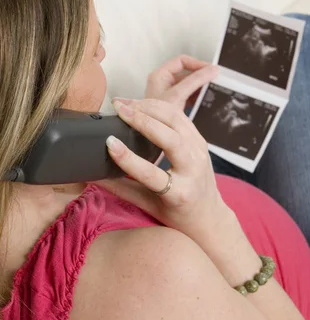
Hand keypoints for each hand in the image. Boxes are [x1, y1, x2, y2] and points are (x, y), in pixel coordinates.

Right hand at [98, 98, 229, 242]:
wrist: (208, 215)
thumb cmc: (176, 214)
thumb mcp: (146, 205)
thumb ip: (119, 189)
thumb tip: (90, 175)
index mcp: (179, 193)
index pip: (151, 173)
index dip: (128, 158)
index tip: (109, 143)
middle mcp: (193, 169)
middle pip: (170, 138)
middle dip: (142, 120)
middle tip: (117, 109)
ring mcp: (200, 151)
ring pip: (177, 120)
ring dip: (149, 107)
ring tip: (124, 103)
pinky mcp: (200, 140)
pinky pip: (180, 116)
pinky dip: (159, 107)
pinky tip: (140, 104)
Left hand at [141, 55, 217, 110]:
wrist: (151, 139)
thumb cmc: (157, 116)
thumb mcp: (177, 95)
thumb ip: (195, 81)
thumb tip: (213, 70)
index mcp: (160, 75)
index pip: (182, 61)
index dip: (197, 63)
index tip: (211, 69)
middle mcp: (164, 82)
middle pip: (187, 72)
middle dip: (201, 75)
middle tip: (215, 79)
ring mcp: (169, 93)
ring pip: (189, 84)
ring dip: (201, 86)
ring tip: (213, 89)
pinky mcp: (175, 103)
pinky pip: (189, 95)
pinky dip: (198, 96)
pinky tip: (206, 100)